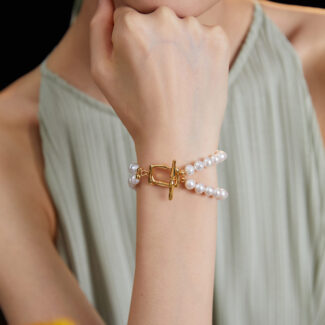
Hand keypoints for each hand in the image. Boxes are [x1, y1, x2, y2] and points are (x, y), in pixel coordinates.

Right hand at [90, 0, 229, 150]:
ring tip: (176, 79)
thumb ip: (98, 29)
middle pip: (155, 16)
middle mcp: (165, 18)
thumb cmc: (136, 110)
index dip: (130, 40)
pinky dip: (199, 52)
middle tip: (157, 74)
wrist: (177, 138)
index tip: (137, 64)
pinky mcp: (219, 40)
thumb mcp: (102, 73)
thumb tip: (107, 1)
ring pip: (181, 26)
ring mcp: (195, 28)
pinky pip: (204, 37)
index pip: (127, 14)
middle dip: (153, 38)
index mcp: (132, 24)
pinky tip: (193, 76)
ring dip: (177, 44)